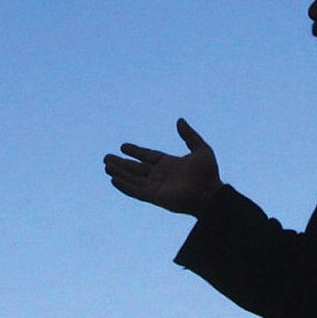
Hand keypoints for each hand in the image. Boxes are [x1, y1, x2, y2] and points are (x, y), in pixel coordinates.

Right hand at [103, 118, 221, 216]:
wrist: (210, 193)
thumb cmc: (208, 174)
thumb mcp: (200, 149)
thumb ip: (189, 135)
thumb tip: (180, 120)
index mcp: (169, 164)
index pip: (147, 156)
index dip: (135, 151)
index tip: (123, 146)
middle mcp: (160, 176)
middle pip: (136, 168)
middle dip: (121, 163)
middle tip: (106, 158)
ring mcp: (156, 187)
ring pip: (133, 179)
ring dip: (120, 173)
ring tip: (106, 166)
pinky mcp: (155, 197)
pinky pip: (136, 191)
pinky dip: (124, 186)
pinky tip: (113, 180)